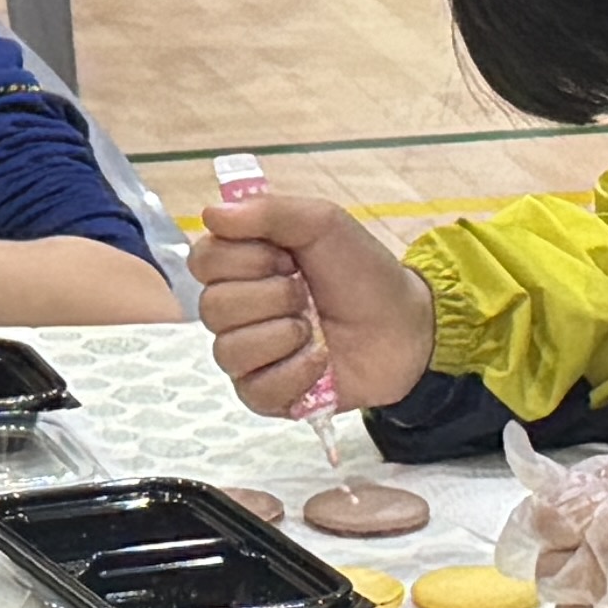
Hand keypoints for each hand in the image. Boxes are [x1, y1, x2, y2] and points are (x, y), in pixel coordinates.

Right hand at [185, 178, 426, 421]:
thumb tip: (210, 212)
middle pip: (212, 307)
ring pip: (229, 350)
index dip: (243, 259)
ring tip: (314, 329)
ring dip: (283, 335)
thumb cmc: (362, 273)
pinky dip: (295, 372)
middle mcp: (236, 311)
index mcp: (241, 265)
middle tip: (306, 293)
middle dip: (271, 297)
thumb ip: (269, 212)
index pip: (202, 261)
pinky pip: (255, 389)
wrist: (404, 325)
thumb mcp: (322, 224)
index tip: (285, 257)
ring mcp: (248, 356)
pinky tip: (320, 361)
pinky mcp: (265, 394)